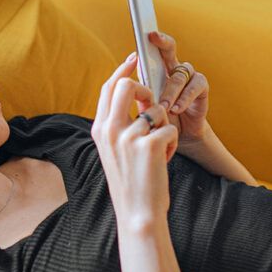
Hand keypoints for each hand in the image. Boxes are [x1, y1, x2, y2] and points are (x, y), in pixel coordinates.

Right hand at [92, 51, 178, 223]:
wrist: (137, 213)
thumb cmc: (130, 183)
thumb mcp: (115, 151)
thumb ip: (120, 124)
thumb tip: (138, 96)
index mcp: (99, 129)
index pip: (108, 88)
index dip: (123, 70)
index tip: (134, 59)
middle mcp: (110, 129)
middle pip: (128, 85)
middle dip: (146, 90)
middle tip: (153, 107)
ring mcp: (129, 136)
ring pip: (156, 109)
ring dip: (165, 126)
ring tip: (160, 149)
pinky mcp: (150, 144)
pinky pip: (170, 127)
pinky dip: (172, 143)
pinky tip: (165, 160)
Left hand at [143, 31, 211, 147]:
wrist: (179, 137)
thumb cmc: (160, 120)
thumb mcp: (146, 107)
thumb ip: (139, 93)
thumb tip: (126, 82)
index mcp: (158, 71)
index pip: (153, 51)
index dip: (151, 41)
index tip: (146, 34)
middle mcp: (173, 69)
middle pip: (169, 49)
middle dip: (162, 42)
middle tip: (154, 39)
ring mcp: (188, 77)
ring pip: (179, 74)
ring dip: (170, 91)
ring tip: (164, 107)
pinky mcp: (201, 88)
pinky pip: (195, 86)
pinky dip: (184, 98)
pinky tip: (177, 109)